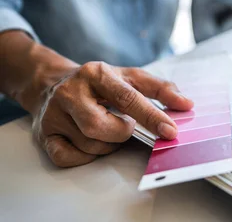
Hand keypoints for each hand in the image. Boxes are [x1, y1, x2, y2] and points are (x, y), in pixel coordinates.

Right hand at [32, 62, 193, 166]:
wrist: (52, 82)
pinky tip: (90, 141)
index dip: (152, 117)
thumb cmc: (100, 83)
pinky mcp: (44, 134)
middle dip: (121, 133)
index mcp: (98, 73)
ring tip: (107, 129)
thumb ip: (161, 88)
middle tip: (125, 125)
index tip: (170, 131)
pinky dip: (85, 156)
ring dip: (107, 144)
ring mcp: (54, 114)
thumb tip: (187, 104)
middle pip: (101, 126)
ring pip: (89, 144)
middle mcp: (71, 91)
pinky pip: (69, 157)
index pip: (128, 98)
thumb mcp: (130, 77)